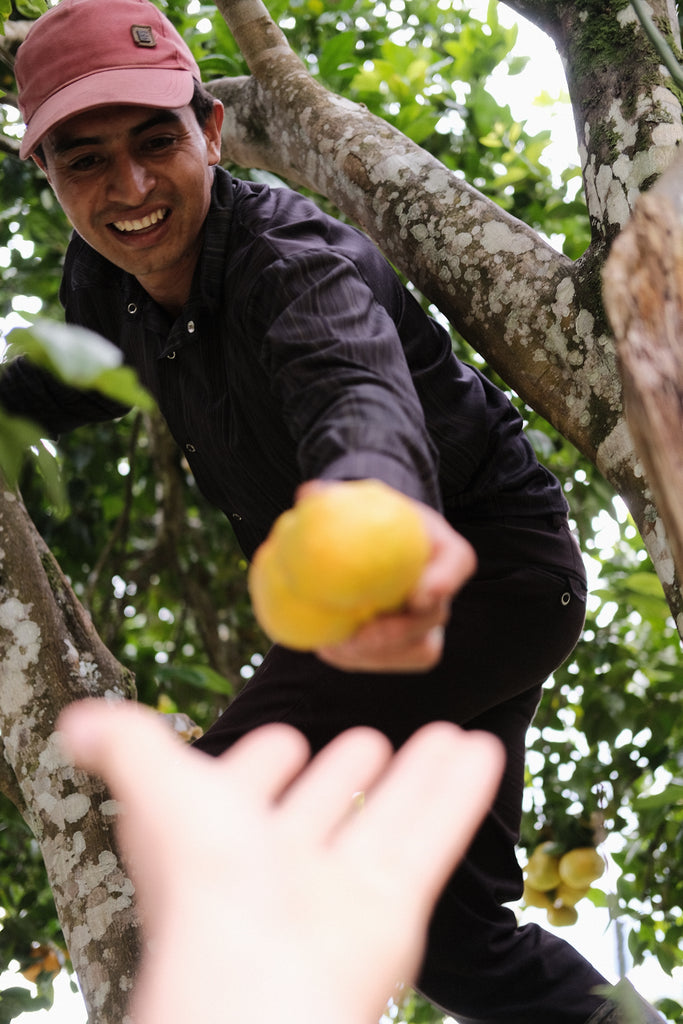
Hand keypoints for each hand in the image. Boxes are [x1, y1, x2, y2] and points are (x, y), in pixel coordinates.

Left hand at [57, 700, 502, 1023]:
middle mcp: (279, 865)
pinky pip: (432, 835)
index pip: (244, 793)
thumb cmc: (204, 884)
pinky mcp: (392, 904)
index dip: (261, 765)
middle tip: (368, 739)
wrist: (259, 979)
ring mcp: (338, 888)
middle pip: (321, 809)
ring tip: (447, 733)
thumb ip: (130, 746)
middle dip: (343, 772)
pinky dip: (456, 793)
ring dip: (419, 776)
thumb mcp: (161, 789)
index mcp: (221, 840)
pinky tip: (477, 750)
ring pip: (388, 817)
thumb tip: (77, 721)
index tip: (284, 738)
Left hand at [315, 496, 476, 671]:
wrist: (373, 546)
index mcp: (445, 549)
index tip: (417, 595)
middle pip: (436, 616)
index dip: (444, 581)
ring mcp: (431, 622)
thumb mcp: (357, 500)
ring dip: (379, 655)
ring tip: (337, 648)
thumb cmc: (369, 517)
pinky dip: (363, 660)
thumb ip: (334, 496)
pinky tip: (329, 649)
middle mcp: (445, 589)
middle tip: (361, 633)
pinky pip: (394, 661)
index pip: (458, 562)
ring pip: (419, 650)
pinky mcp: (411, 646)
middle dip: (402, 632)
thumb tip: (306, 494)